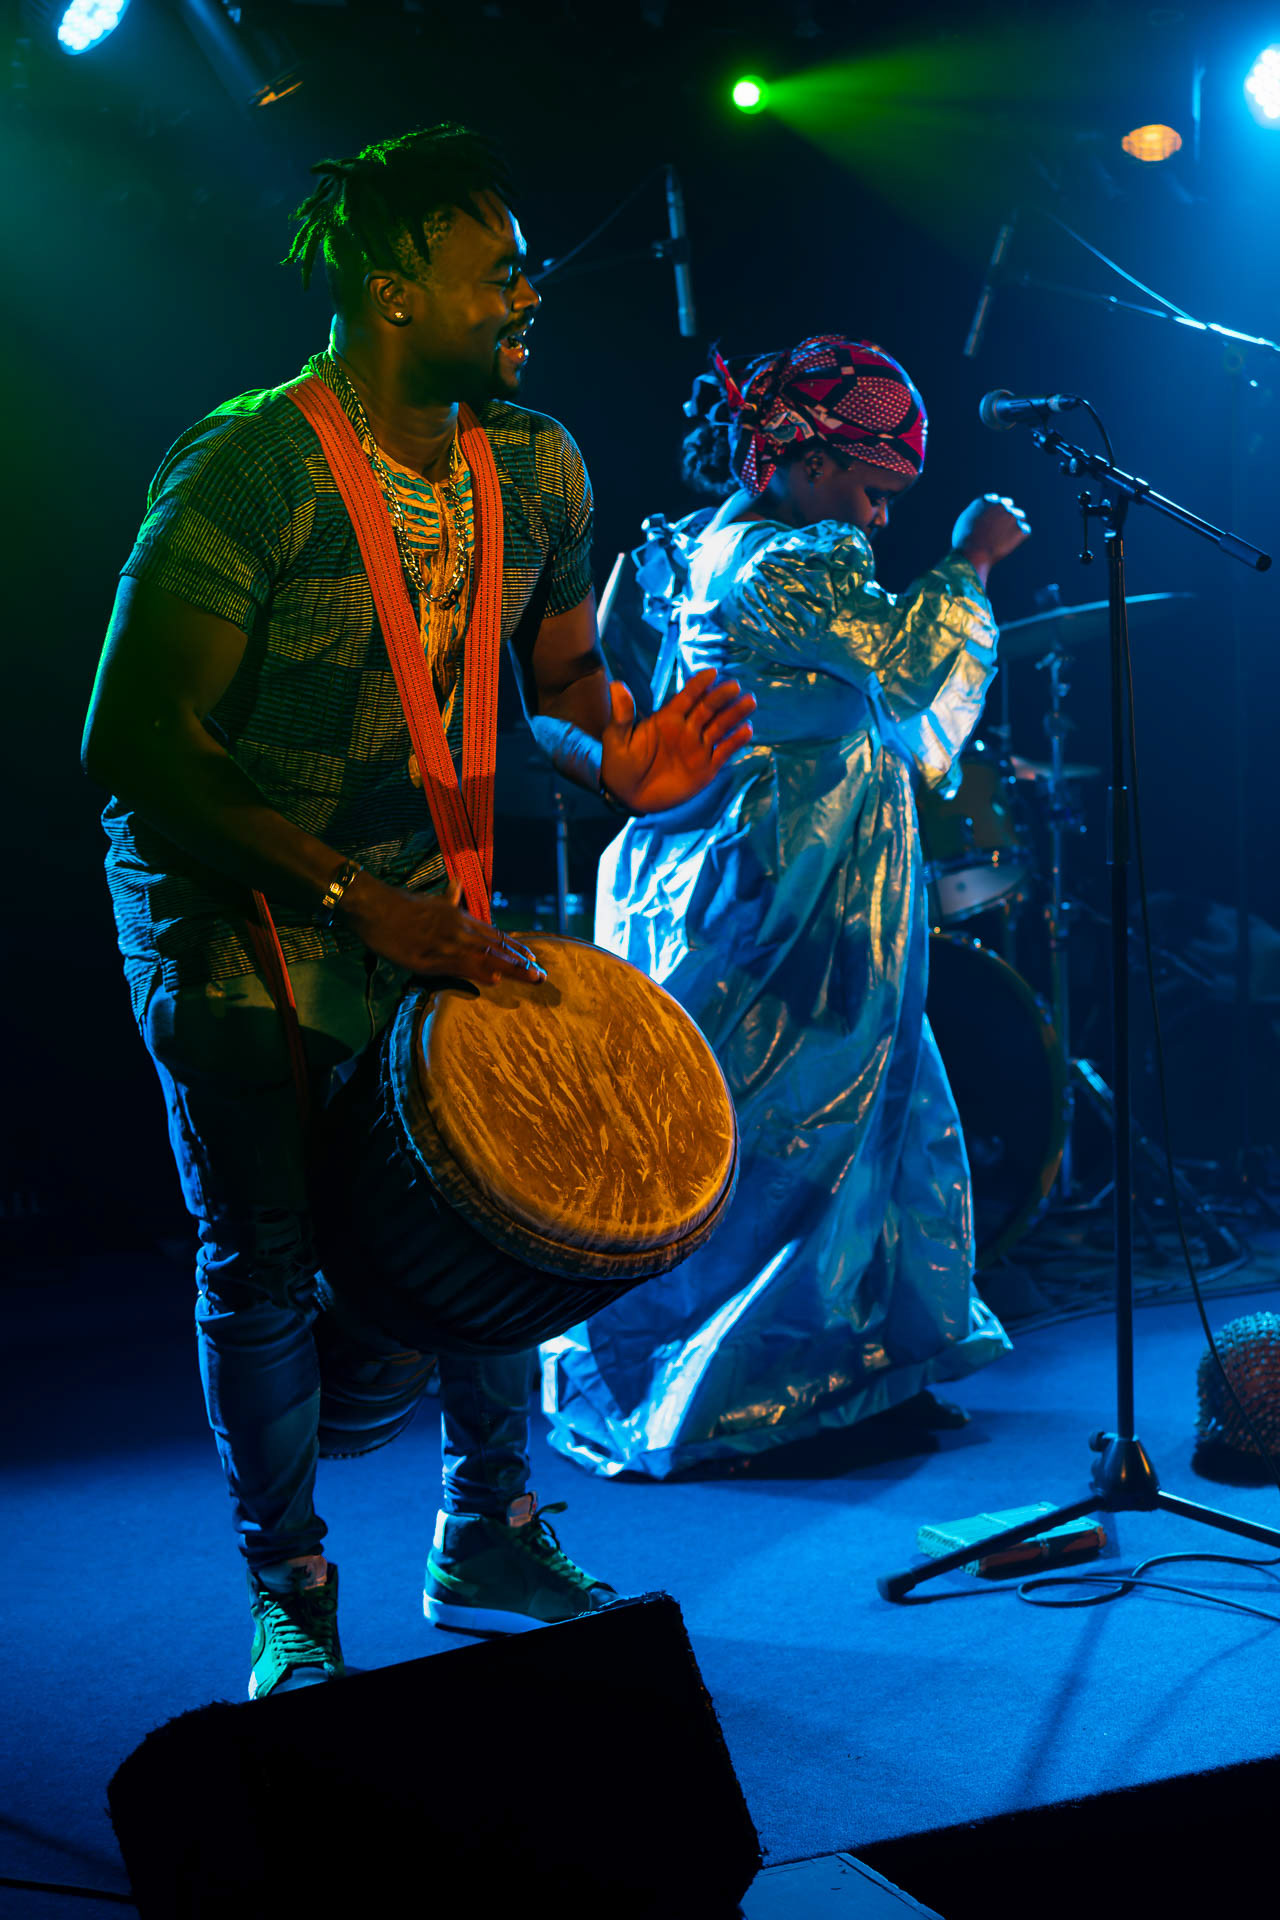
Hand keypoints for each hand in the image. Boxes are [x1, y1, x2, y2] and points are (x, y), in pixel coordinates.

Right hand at [343, 875, 543, 985]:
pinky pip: (460, 966)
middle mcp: (459, 929)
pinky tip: (496, 979)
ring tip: (532, 978)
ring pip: (485, 957)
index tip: (532, 958)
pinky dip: (480, 972)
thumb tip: (456, 884)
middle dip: (521, 962)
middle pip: (496, 947)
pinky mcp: (431, 957)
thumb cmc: (399, 904)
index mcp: (459, 917)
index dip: (514, 948)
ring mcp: (447, 943)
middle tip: (542, 976)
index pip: (494, 935)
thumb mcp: (429, 900)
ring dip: (510, 969)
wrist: (375, 906)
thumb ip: (447, 897)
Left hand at [600, 667, 755, 814]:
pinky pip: (723, 752)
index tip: (712, 672)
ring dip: (735, 714)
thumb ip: (623, 713)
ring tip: (749, 701)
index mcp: (667, 718)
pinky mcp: (705, 768)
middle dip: (721, 697)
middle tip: (735, 687)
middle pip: (708, 709)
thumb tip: (617, 684)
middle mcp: (686, 730)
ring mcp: (697, 748)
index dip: (699, 684)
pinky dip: (735, 742)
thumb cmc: (619, 764)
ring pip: (720, 727)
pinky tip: (747, 730)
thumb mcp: (617, 738)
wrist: (627, 796)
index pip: (687, 696)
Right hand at [952, 495, 1031, 579]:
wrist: (973, 553)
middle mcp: (1000, 505)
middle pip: (1010, 508)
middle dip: (1008, 517)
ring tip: (1008, 538)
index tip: (998, 518)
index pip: (997, 501)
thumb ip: (974, 515)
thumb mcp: (964, 524)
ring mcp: (1011, 516)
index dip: (999, 509)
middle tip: (1005, 530)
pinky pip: (1025, 531)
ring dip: (1017, 525)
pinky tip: (1010, 544)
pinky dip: (1020, 537)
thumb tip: (981, 516)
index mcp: (985, 502)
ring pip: (1021, 517)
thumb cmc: (964, 542)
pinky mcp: (1020, 529)